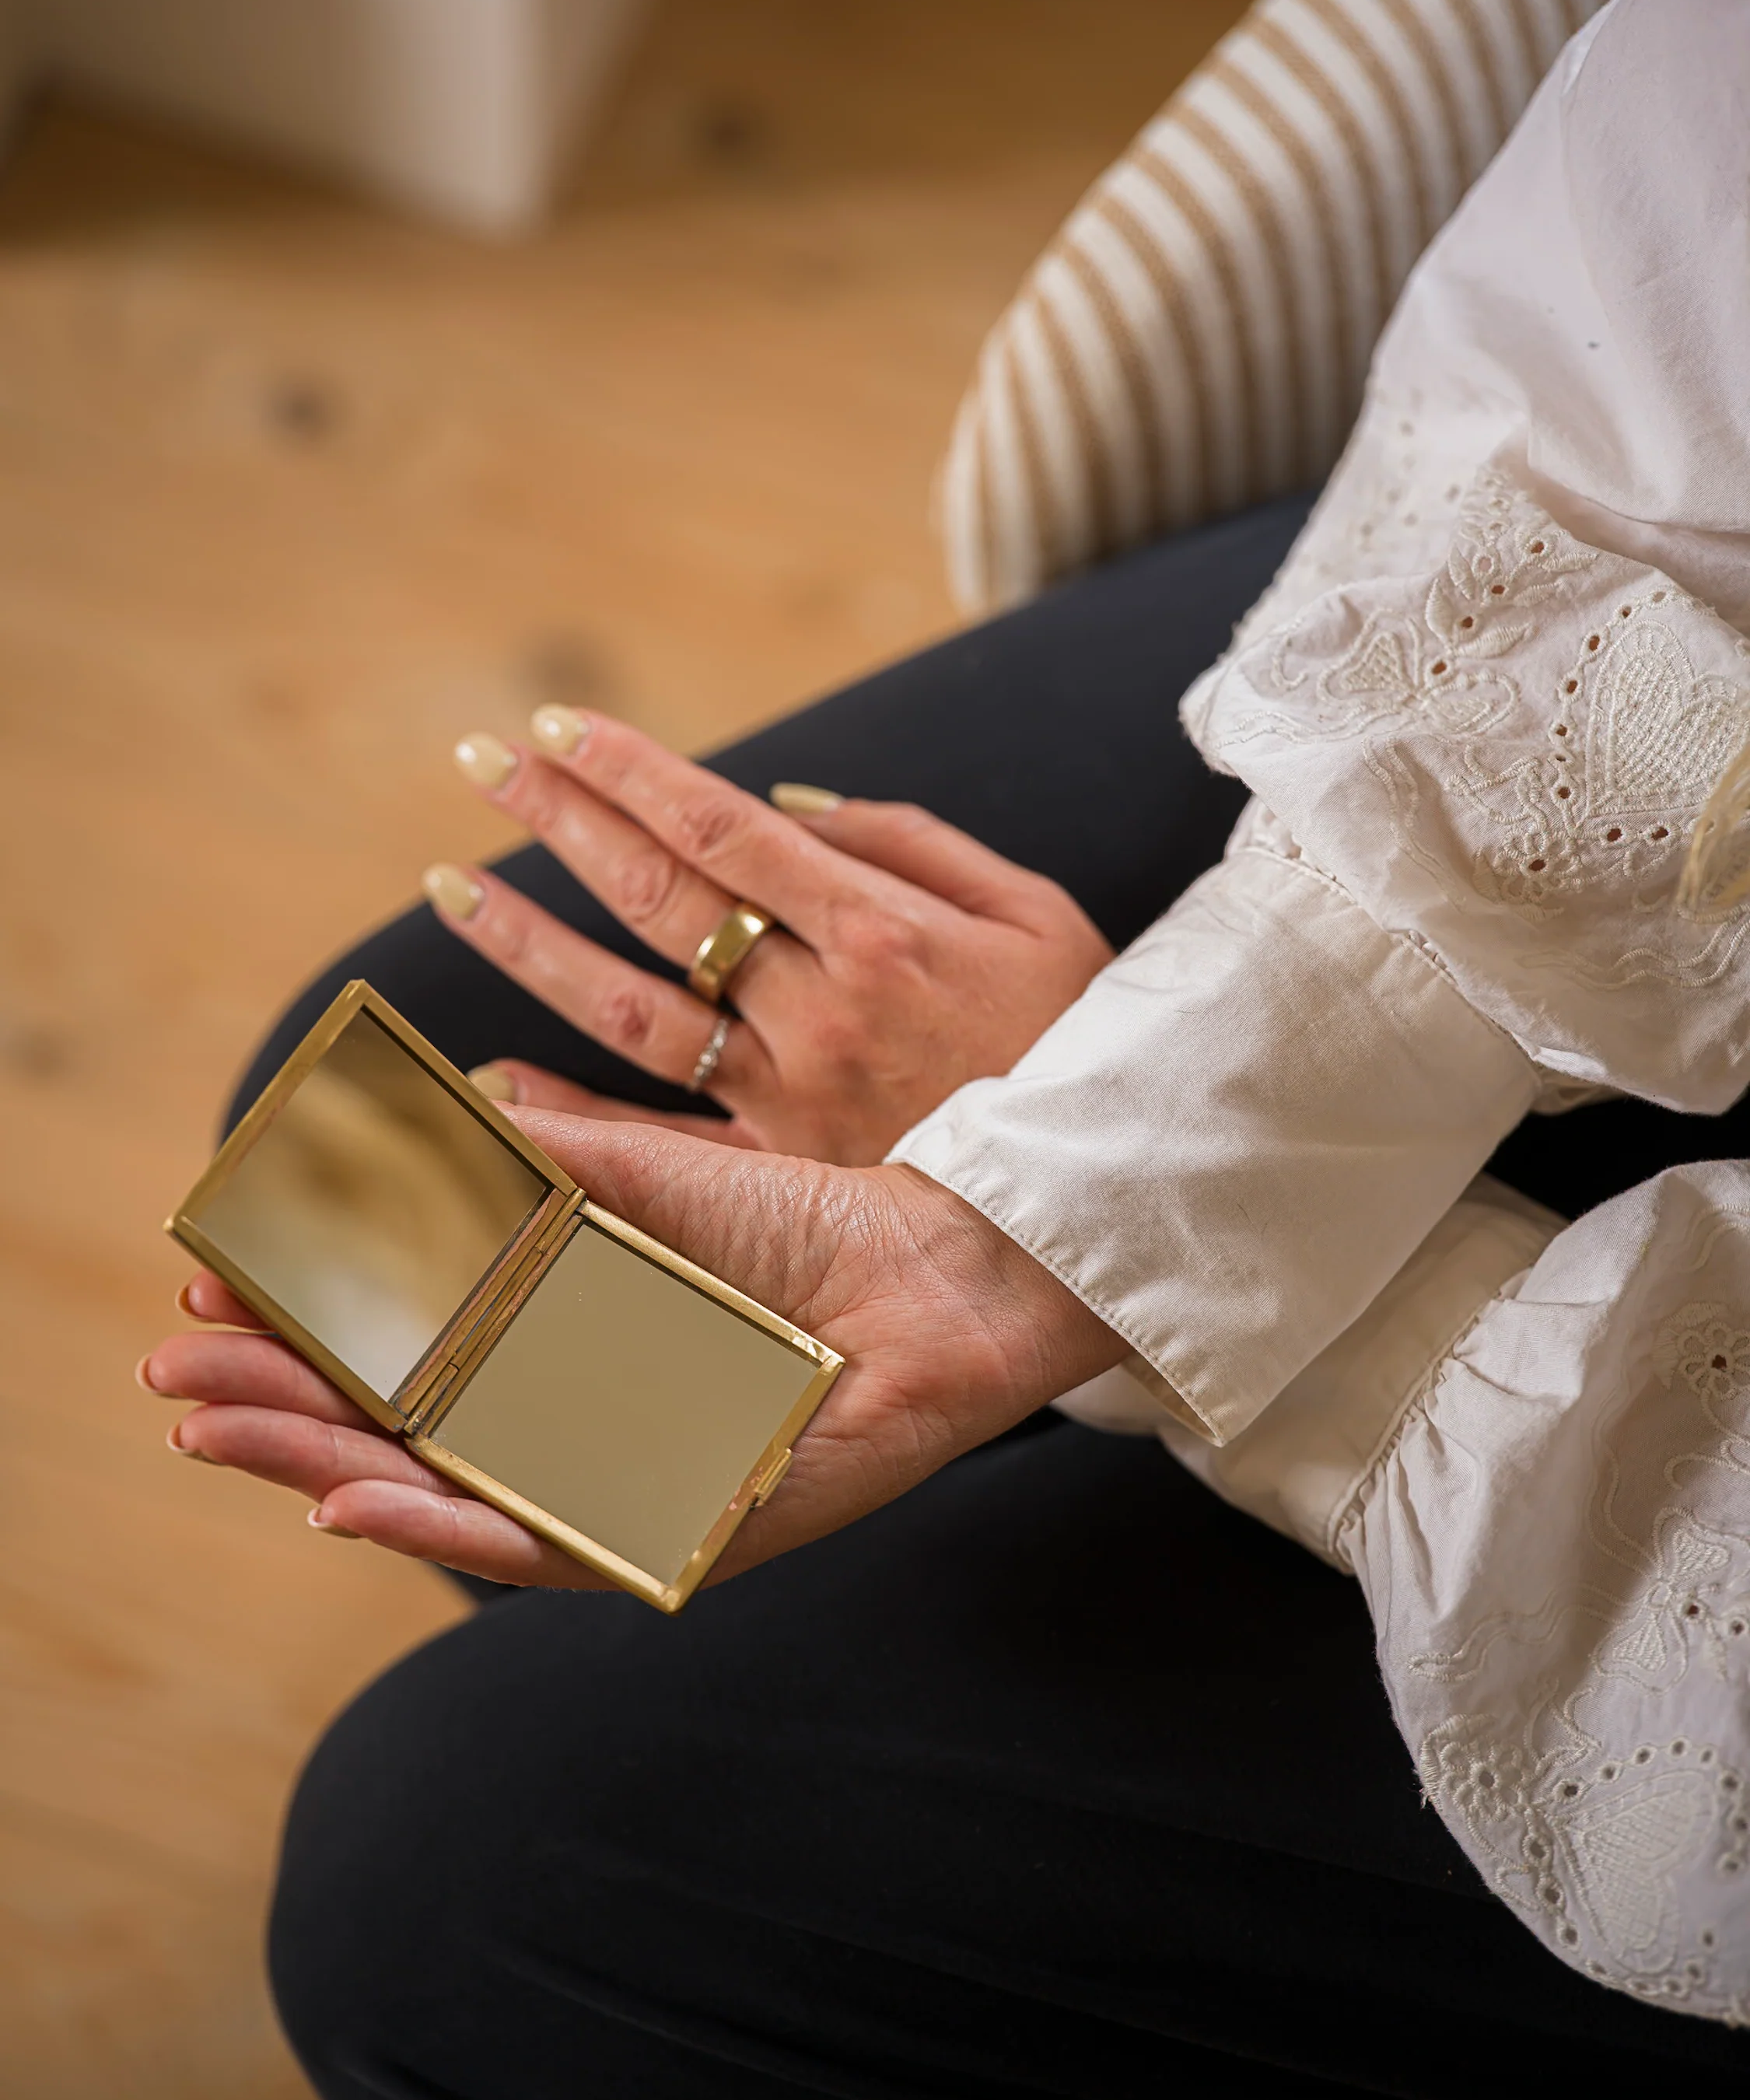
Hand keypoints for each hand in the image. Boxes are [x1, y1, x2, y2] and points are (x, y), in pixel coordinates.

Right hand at [140, 1115, 1124, 1586]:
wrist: (930, 1268)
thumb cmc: (794, 1219)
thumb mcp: (634, 1176)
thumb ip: (522, 1160)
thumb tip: (397, 1116)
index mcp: (558, 1337)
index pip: (401, 1345)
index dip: (303, 1321)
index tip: (209, 1281)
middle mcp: (573, 1419)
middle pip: (400, 1425)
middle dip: (284, 1401)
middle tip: (179, 1373)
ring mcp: (616, 1478)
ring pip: (448, 1491)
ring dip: (328, 1464)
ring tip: (225, 1430)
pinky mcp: (674, 1527)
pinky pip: (547, 1542)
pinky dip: (449, 1523)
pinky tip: (358, 1498)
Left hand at [428, 708, 1111, 1164]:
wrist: (1110, 1193)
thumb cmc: (1078, 1033)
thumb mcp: (1033, 912)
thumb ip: (912, 844)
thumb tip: (784, 804)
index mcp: (881, 929)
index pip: (723, 827)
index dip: (631, 771)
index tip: (556, 726)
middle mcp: (818, 1006)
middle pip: (661, 895)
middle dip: (562, 818)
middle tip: (481, 759)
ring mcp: (787, 1092)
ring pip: (631, 1007)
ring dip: (532, 943)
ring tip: (452, 887)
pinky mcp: (777, 1167)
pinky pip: (653, 1131)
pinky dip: (569, 1105)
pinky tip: (490, 1074)